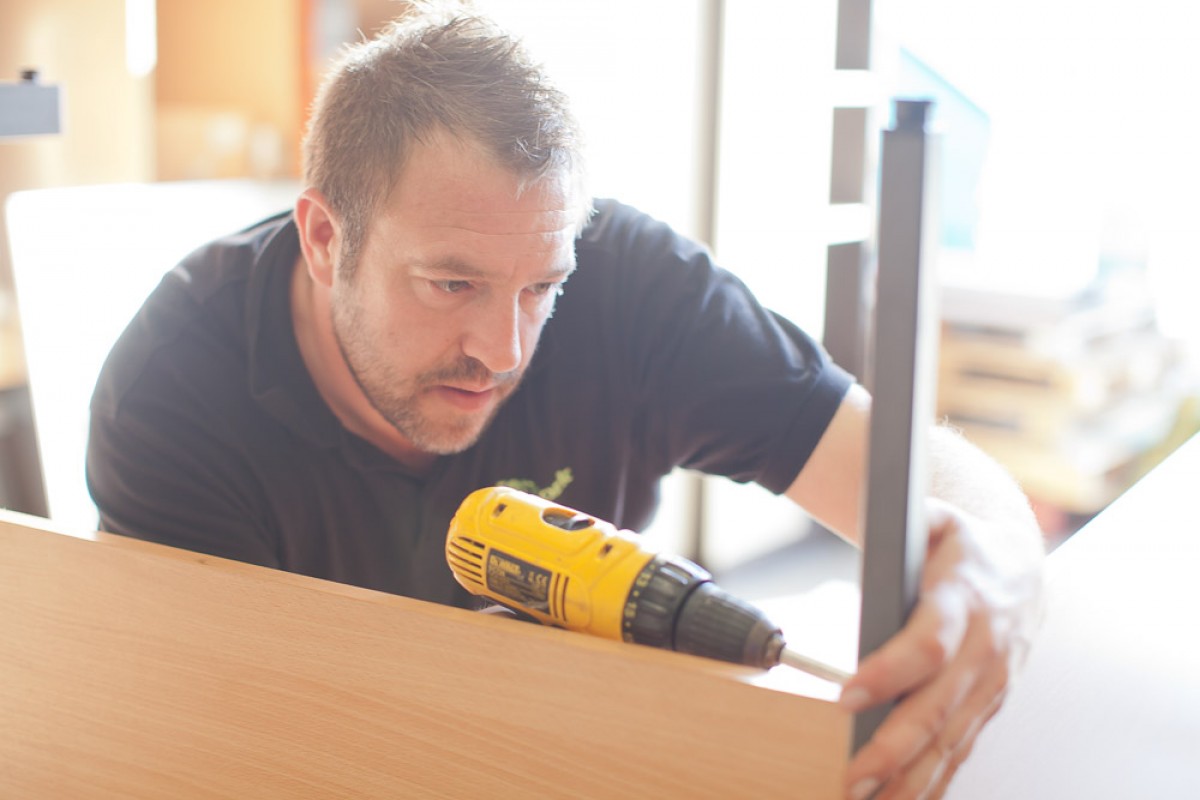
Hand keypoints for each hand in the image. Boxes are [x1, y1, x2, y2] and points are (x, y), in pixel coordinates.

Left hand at [840, 498, 1043, 799]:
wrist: (1019, 569)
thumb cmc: (963, 546)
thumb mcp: (936, 517)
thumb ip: (905, 519)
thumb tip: (876, 514)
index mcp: (964, 597)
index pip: (929, 642)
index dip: (890, 672)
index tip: (848, 696)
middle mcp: (983, 647)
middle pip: (938, 706)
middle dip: (893, 746)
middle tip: (852, 775)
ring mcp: (991, 683)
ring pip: (951, 740)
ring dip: (910, 778)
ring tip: (865, 799)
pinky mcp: (989, 706)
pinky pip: (961, 750)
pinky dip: (934, 783)